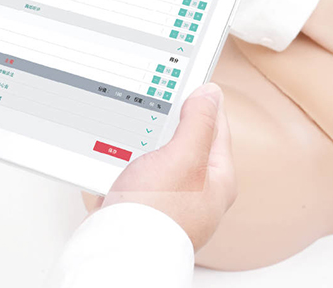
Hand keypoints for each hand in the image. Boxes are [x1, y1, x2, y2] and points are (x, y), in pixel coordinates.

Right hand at [91, 83, 235, 250]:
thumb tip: (210, 93)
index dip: (202, 102)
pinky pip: (133, 177)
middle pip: (184, 142)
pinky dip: (122, 168)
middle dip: (164, 126)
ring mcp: (170, 203)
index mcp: (218, 180)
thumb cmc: (157, 212)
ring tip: (130, 142)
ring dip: (139, 147)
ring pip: (155, 159)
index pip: (216, 127)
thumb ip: (199, 121)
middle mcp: (198, 193)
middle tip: (151, 111)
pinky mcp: (143, 209)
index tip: (187, 82)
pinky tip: (114, 165)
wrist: (118, 251)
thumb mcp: (185, 154)